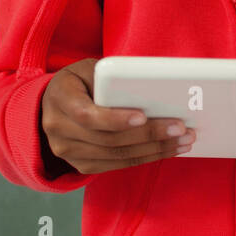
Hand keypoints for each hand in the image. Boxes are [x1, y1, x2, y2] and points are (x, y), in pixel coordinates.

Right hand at [40, 57, 196, 174]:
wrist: (53, 105)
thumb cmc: (79, 81)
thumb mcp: (88, 69)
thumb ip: (111, 78)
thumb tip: (152, 89)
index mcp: (60, 98)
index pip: (87, 115)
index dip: (115, 119)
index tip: (143, 117)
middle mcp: (59, 129)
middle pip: (109, 139)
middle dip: (149, 135)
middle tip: (180, 128)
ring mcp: (68, 152)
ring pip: (117, 156)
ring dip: (154, 150)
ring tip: (182, 140)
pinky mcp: (82, 165)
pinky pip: (118, 165)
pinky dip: (145, 157)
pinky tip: (167, 149)